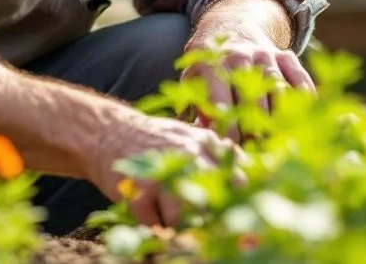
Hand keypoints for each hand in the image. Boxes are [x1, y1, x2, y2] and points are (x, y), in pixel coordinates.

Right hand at [86, 110, 240, 226]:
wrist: (107, 133)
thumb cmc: (155, 141)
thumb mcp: (191, 137)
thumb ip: (220, 154)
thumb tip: (258, 174)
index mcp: (206, 143)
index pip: (239, 179)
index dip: (245, 204)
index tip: (248, 222)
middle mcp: (188, 156)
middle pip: (216, 202)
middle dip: (215, 221)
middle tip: (214, 232)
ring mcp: (163, 174)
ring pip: (186, 218)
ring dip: (182, 226)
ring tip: (175, 221)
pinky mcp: (139, 193)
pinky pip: (156, 225)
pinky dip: (155, 226)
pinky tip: (151, 214)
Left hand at [182, 28, 314, 140]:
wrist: (232, 29)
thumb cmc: (210, 68)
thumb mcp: (192, 81)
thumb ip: (193, 108)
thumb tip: (198, 135)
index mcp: (211, 65)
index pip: (222, 103)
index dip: (228, 130)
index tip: (232, 149)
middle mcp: (239, 56)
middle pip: (252, 100)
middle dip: (255, 129)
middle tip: (257, 151)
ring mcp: (265, 55)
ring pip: (277, 91)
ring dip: (280, 119)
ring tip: (279, 142)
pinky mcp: (286, 55)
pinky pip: (299, 79)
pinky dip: (304, 100)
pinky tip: (303, 120)